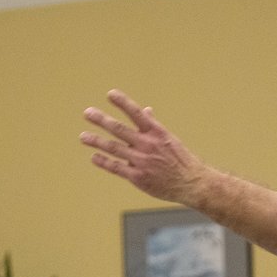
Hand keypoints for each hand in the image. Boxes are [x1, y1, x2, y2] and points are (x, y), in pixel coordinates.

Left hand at [81, 90, 210, 204]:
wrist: (192, 183)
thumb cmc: (181, 160)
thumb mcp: (170, 139)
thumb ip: (154, 125)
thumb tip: (145, 110)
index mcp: (157, 132)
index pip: (137, 113)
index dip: (123, 102)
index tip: (110, 94)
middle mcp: (148, 144)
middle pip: (119, 129)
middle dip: (101, 120)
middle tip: (87, 113)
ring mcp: (142, 161)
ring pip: (114, 148)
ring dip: (96, 141)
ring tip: (83, 137)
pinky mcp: (138, 177)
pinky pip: (116, 167)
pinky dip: (104, 161)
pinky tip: (94, 157)